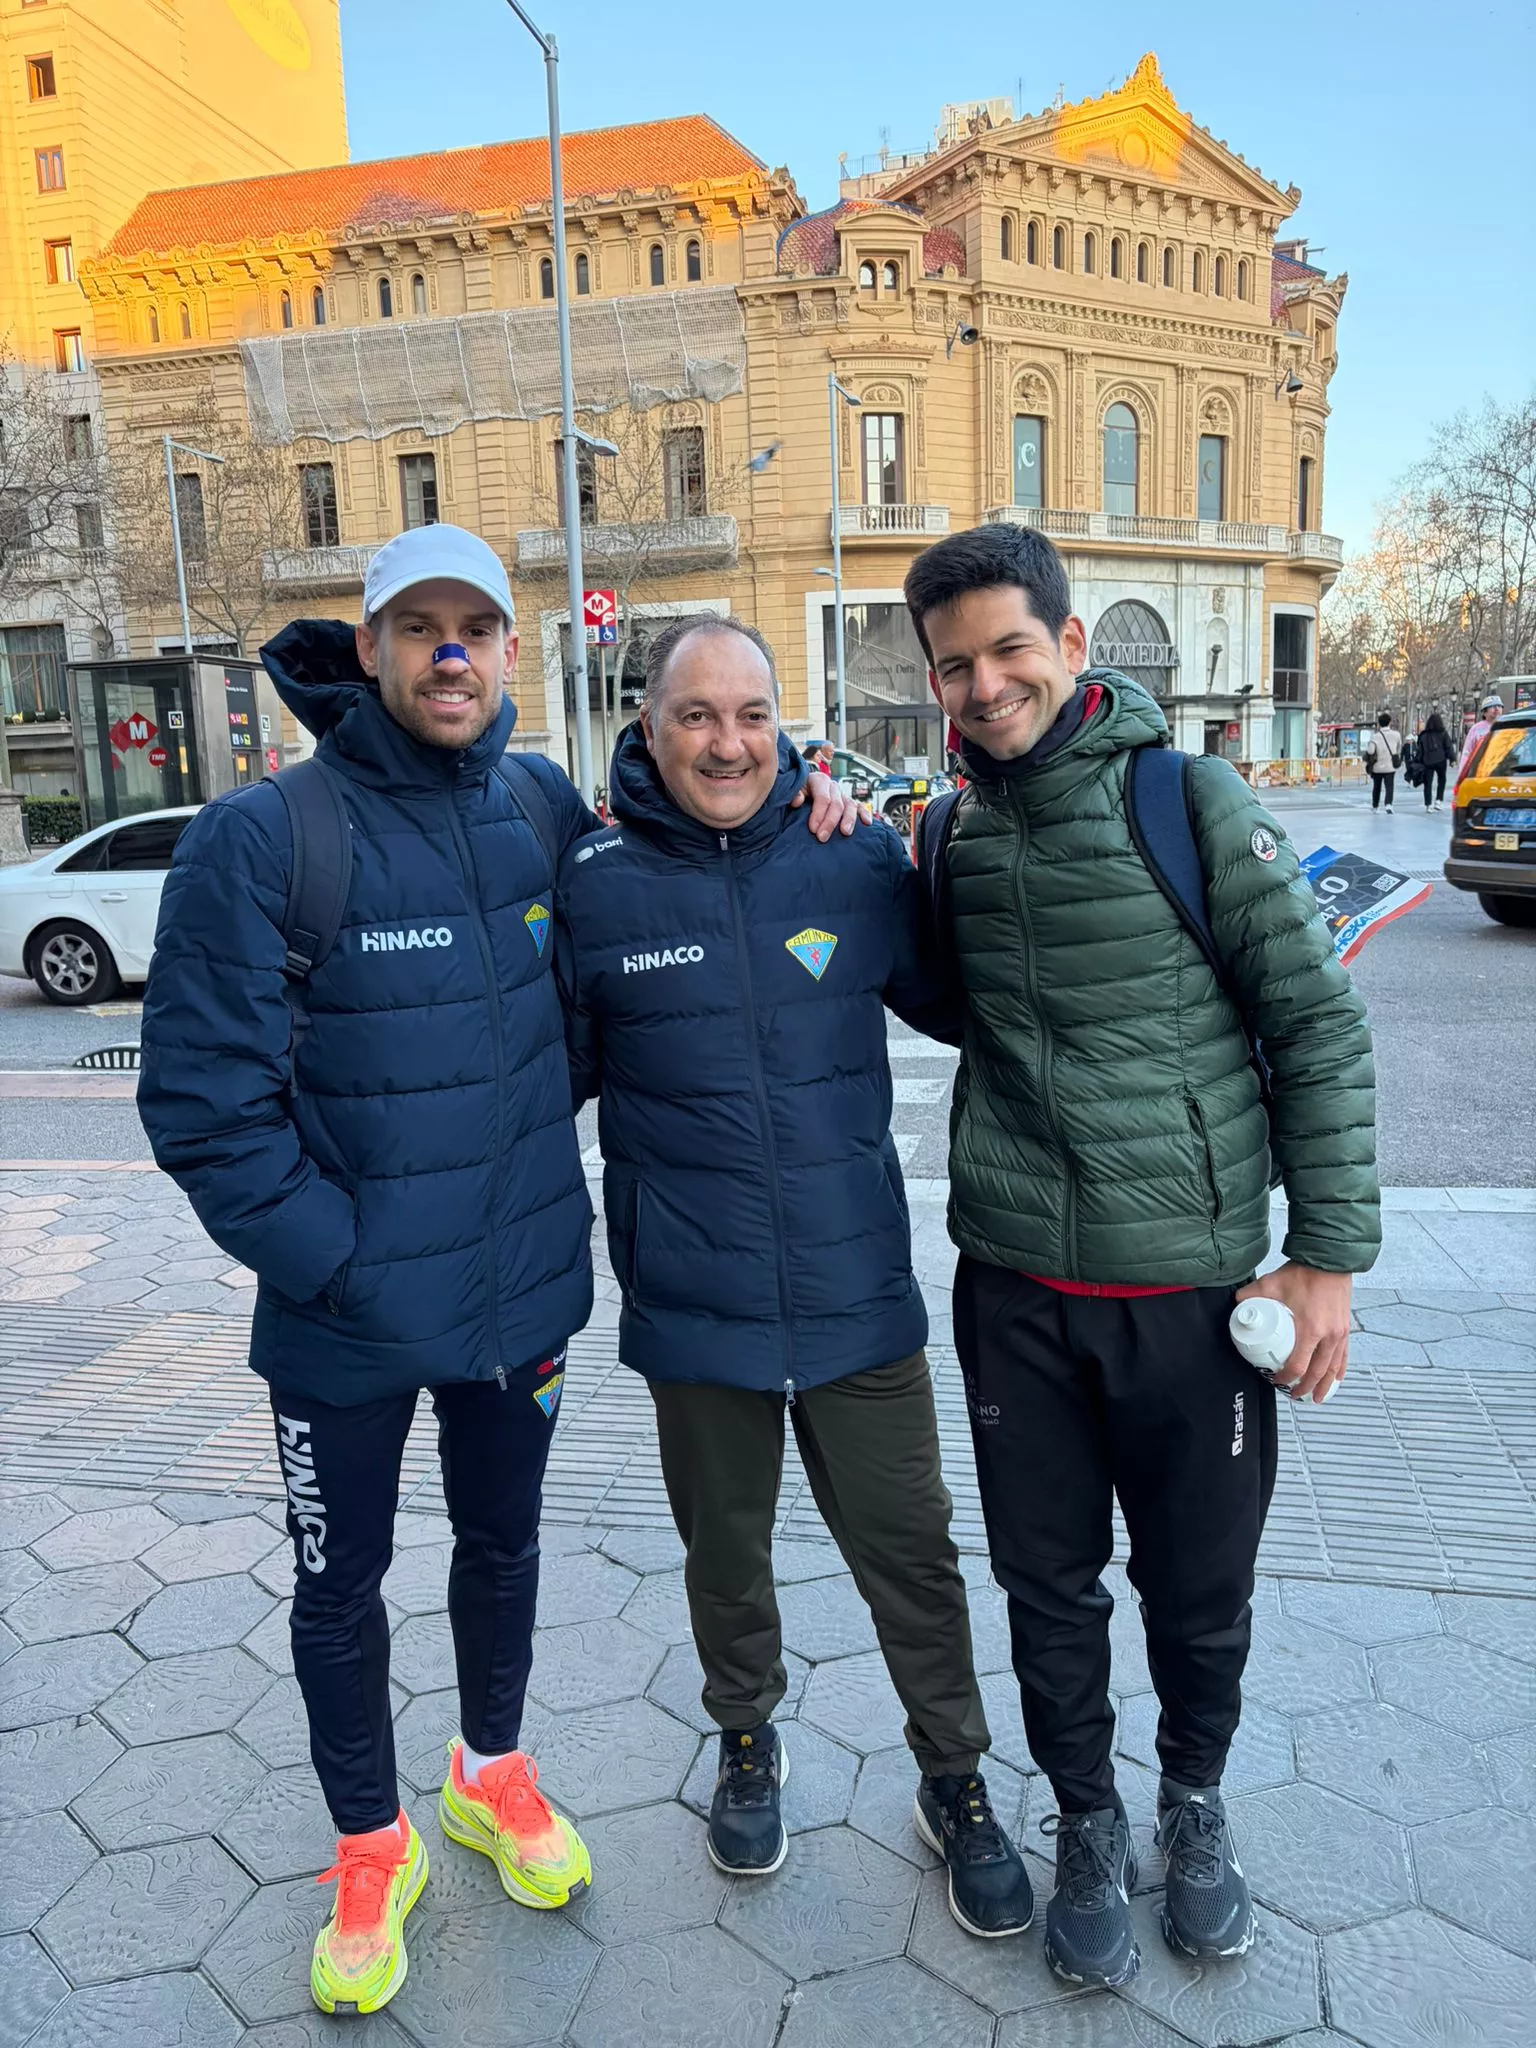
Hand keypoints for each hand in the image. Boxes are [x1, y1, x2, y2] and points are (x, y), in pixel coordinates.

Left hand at [792, 771, 868, 839]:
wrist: (804, 791)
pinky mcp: (849, 803)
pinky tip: (867, 823)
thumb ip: (794, 794)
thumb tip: (797, 800)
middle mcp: (833, 787)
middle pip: (836, 804)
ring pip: (850, 806)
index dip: (818, 814)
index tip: (813, 829)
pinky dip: (864, 814)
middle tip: (822, 838)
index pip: (822, 798)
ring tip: (845, 833)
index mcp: (819, 780)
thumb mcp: (793, 790)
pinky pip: (860, 807)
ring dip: (849, 820)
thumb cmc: (798, 793)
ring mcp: (843, 795)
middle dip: (830, 822)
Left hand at [1236, 1263, 1351, 1403]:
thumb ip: (1250, 1295)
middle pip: (1317, 1372)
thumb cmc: (1304, 1272)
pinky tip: (1336, 1378)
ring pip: (1333, 1368)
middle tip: (1295, 1395)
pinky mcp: (1345, 1328)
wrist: (1329, 1259)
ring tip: (1316, 1397)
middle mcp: (1328, 1335)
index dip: (1286, 1377)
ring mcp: (1340, 1333)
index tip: (1278, 1380)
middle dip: (1305, 1388)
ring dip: (1325, 1385)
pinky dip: (1340, 1370)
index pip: (1298, 1365)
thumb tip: (1237, 1306)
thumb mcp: (1271, 1283)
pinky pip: (1345, 1356)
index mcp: (1310, 1329)